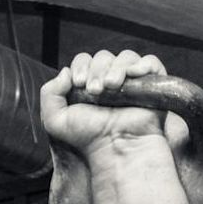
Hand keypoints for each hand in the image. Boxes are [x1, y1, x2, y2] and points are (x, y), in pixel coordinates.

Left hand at [40, 50, 171, 158]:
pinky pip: (150, 62)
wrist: (115, 147)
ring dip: (116, 68)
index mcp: (89, 85)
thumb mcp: (55, 120)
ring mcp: (132, 82)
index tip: (79, 84)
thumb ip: (49, 94)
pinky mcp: (152, 85)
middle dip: (96, 69)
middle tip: (95, 91)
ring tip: (112, 87)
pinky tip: (133, 75)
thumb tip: (65, 71)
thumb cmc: (88, 138)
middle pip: (103, 56)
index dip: (81, 66)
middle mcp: (110, 81)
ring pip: (125, 57)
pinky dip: (142, 64)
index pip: (85, 60)